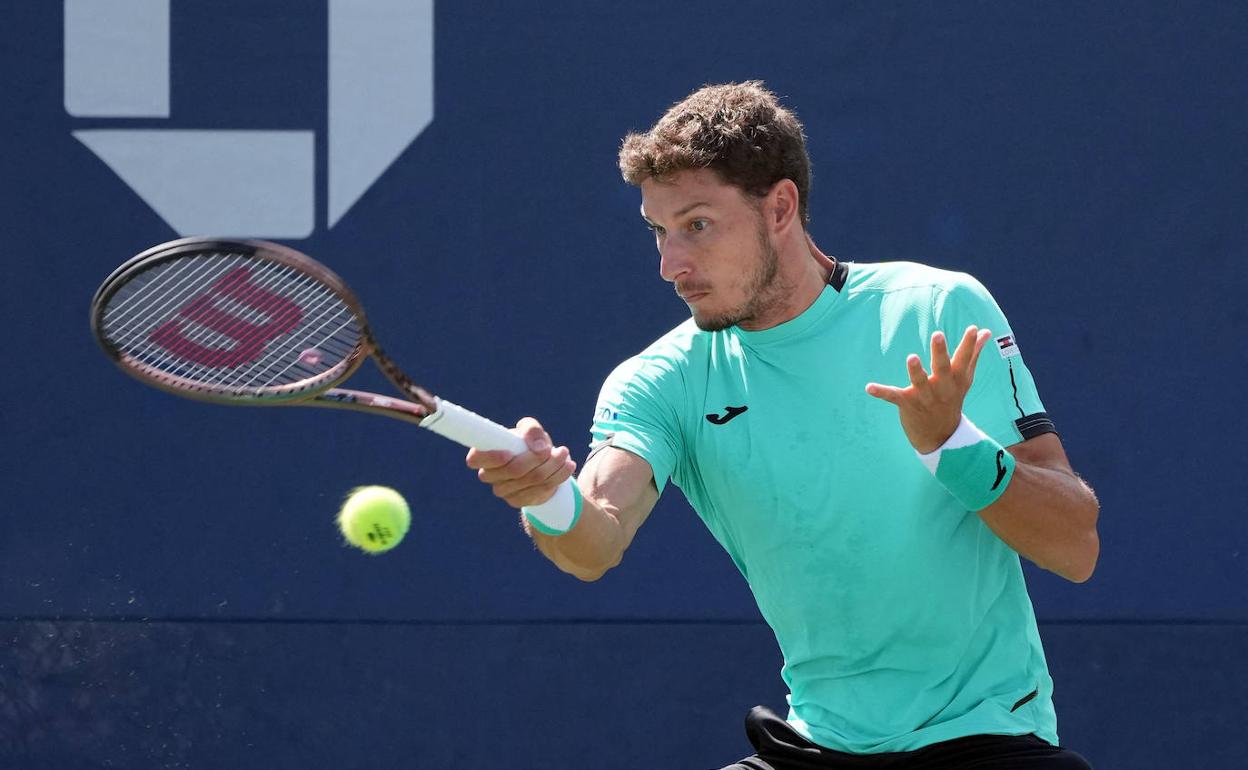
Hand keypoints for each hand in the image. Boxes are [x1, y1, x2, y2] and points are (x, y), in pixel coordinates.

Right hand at [465, 417, 576, 508]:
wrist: (540, 464)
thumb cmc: (529, 442)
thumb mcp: (530, 430)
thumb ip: (532, 430)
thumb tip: (537, 447)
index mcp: (484, 455)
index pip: (476, 459)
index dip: (491, 457)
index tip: (510, 452)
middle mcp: (489, 475)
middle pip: (514, 470)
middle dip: (539, 458)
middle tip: (558, 448)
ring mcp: (503, 491)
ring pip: (532, 480)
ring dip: (554, 466)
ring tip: (565, 453)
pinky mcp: (518, 501)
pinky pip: (541, 490)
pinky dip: (558, 477)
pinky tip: (568, 466)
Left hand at [865, 326, 991, 453]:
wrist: (941, 436)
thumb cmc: (951, 399)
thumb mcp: (964, 379)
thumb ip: (972, 354)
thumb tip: (987, 331)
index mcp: (955, 379)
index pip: (964, 359)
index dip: (968, 344)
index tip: (973, 328)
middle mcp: (941, 387)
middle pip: (942, 368)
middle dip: (940, 352)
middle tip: (938, 335)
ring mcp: (924, 396)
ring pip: (919, 382)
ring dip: (915, 371)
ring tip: (911, 358)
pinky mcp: (907, 404)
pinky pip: (893, 397)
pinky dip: (881, 392)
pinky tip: (869, 387)